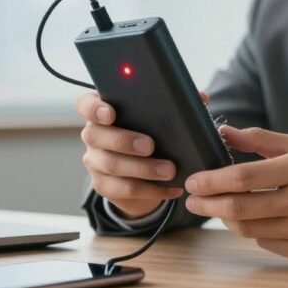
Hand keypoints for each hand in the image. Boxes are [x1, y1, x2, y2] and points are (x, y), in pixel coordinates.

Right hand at [75, 90, 208, 218]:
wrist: (142, 173)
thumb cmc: (150, 135)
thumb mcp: (159, 119)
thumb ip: (176, 105)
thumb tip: (201, 97)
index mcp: (103, 111)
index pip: (85, 104)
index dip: (94, 108)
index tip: (110, 113)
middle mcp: (93, 134)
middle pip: (96, 135)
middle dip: (124, 140)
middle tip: (150, 145)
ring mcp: (95, 161)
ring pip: (111, 165)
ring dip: (142, 168)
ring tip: (169, 170)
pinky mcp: (104, 185)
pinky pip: (123, 189)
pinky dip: (151, 190)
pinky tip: (172, 188)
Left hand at [183, 126, 287, 262]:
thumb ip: (263, 140)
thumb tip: (224, 132)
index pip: (245, 177)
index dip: (212, 180)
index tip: (193, 181)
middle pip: (240, 208)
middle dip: (208, 205)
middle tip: (191, 200)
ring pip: (249, 229)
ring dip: (226, 219)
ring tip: (216, 208)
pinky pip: (267, 243)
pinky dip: (253, 231)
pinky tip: (250, 219)